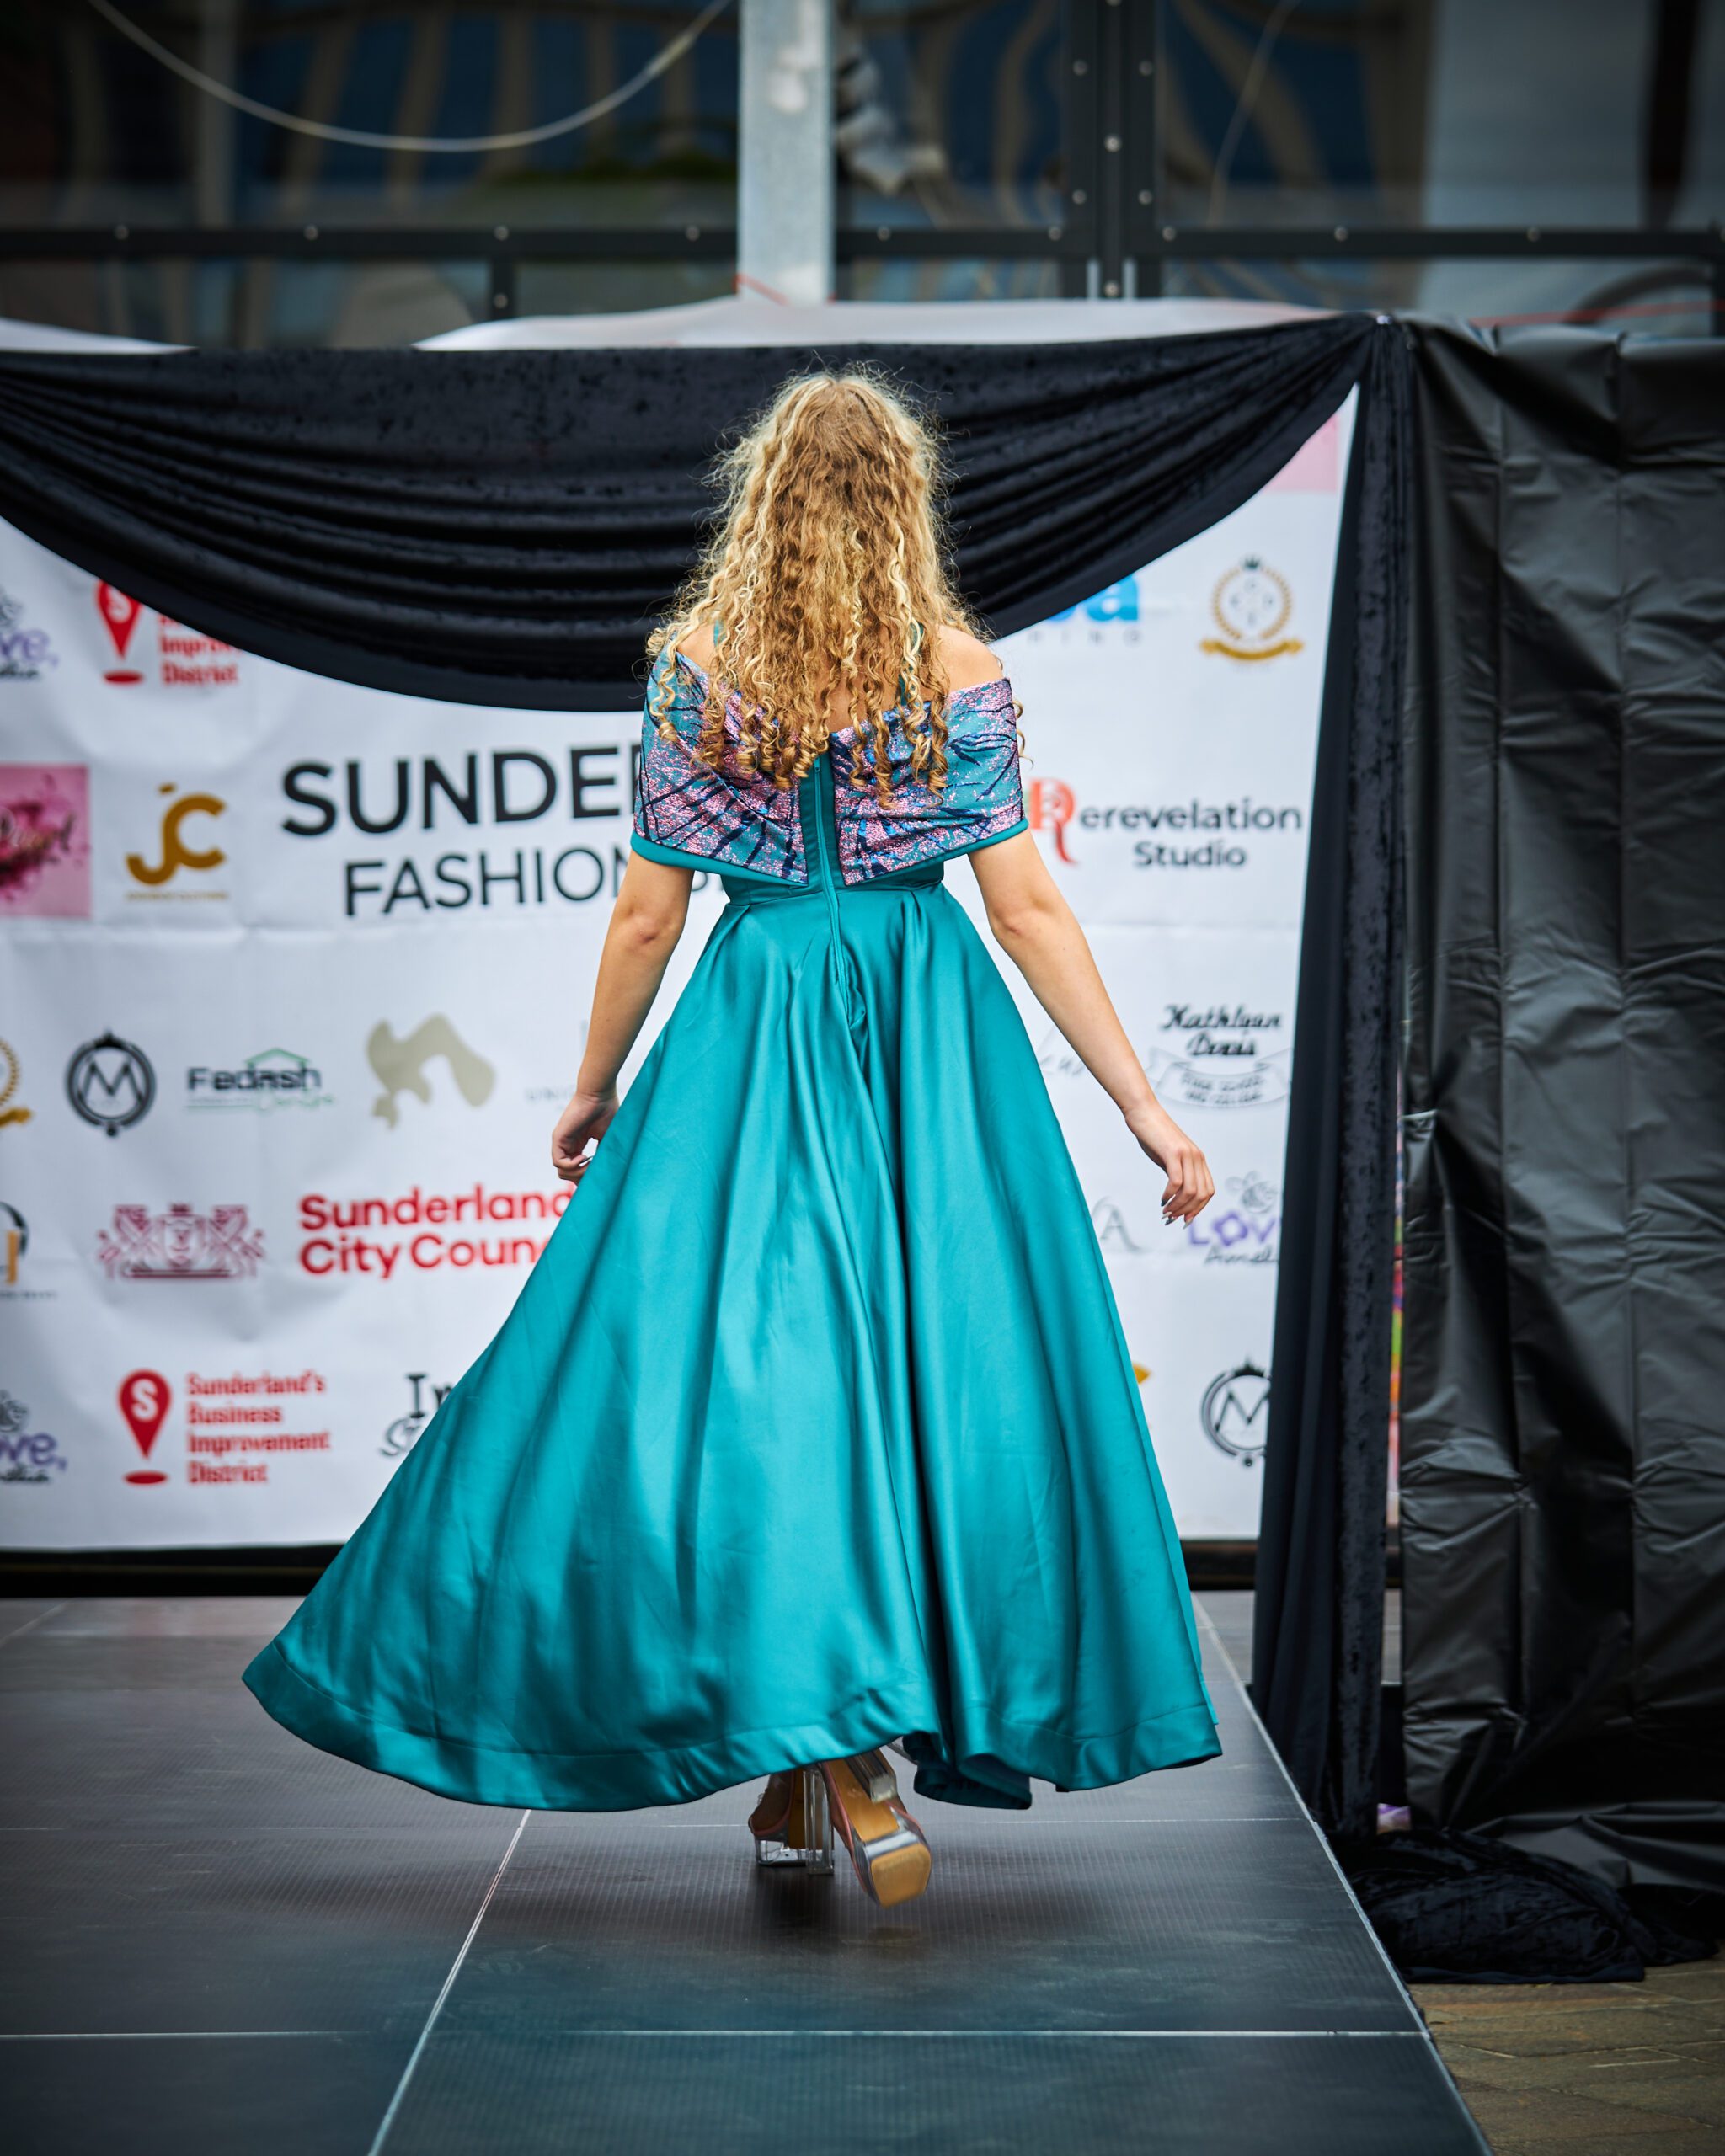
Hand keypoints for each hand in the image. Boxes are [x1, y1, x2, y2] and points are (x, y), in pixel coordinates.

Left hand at [551, 1087, 617, 1184]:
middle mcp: (568, 1145)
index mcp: (578, 1145)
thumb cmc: (607, 1110)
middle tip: (596, 1170)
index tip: (601, 1172)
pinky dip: (572, 1165)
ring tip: (591, 1163)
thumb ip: (604, 1155)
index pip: (576, 1170)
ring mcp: (562, 1142)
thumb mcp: (608, 1139)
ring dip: (578, 1173)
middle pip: (569, 1175)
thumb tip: (607, 1174)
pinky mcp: (558, 1138)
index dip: (588, 1177)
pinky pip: (558, 1162)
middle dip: (583, 1178)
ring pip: (562, 1172)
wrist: (599, 1093)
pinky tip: (584, 1157)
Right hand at [1126, 1104, 1214, 1226]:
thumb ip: (1177, 1173)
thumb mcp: (1169, 1158)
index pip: (1208, 1191)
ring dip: (1178, 1206)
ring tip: (1166, 1212)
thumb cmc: (1154, 1136)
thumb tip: (1176, 1195)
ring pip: (1191, 1190)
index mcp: (1199, 1159)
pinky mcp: (1173, 1152)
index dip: (1199, 1208)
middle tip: (1172, 1218)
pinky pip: (1177, 1181)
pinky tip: (1162, 1199)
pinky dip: (1170, 1195)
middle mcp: (1197, 1157)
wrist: (1144, 1113)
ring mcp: (1187, 1154)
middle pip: (1202, 1194)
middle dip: (1188, 1211)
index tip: (1185, 1220)